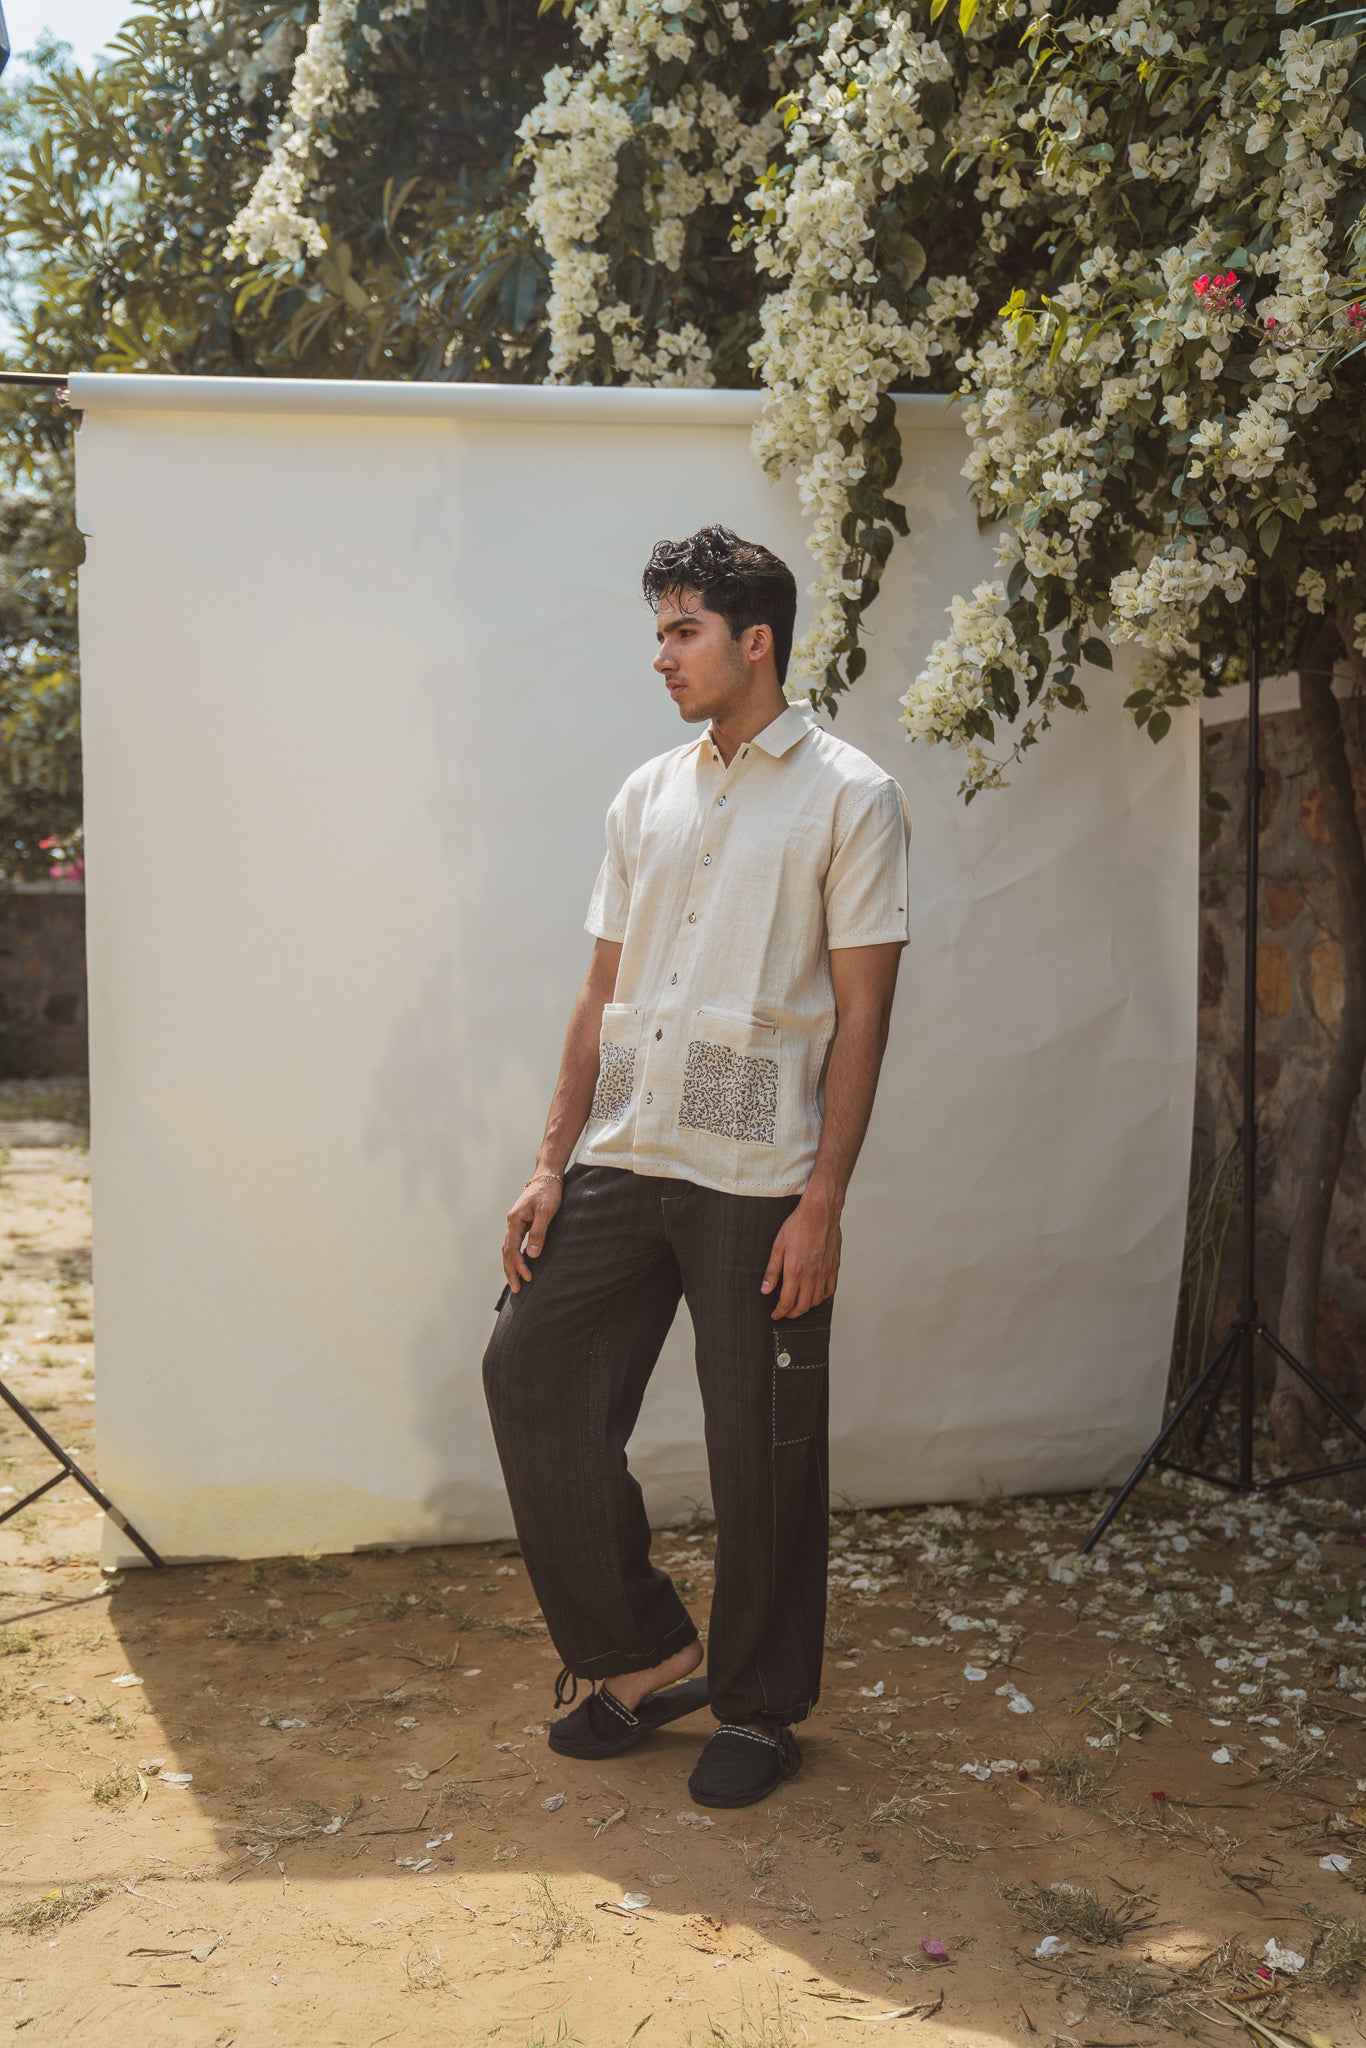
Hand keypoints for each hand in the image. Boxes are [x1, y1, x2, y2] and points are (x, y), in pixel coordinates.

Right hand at [503, 1175, 562, 1290]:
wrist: (548, 1175)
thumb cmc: (549, 1192)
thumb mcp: (546, 1212)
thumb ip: (539, 1232)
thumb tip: (532, 1255)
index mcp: (515, 1221)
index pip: (512, 1249)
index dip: (518, 1266)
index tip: (527, 1278)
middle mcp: (512, 1222)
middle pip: (506, 1252)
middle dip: (510, 1271)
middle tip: (516, 1290)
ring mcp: (515, 1222)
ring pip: (508, 1248)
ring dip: (511, 1266)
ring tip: (515, 1282)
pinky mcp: (522, 1222)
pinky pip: (514, 1243)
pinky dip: (514, 1256)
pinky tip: (520, 1264)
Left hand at [760, 1195, 840, 1319]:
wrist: (820, 1212)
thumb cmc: (799, 1225)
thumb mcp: (778, 1246)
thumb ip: (772, 1271)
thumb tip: (765, 1289)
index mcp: (795, 1271)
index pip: (787, 1302)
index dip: (780, 1312)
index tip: (775, 1314)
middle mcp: (812, 1275)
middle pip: (802, 1306)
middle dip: (791, 1314)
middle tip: (785, 1312)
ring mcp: (825, 1272)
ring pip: (816, 1301)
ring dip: (806, 1306)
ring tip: (798, 1303)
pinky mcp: (834, 1267)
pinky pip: (830, 1290)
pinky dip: (822, 1296)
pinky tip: (815, 1293)